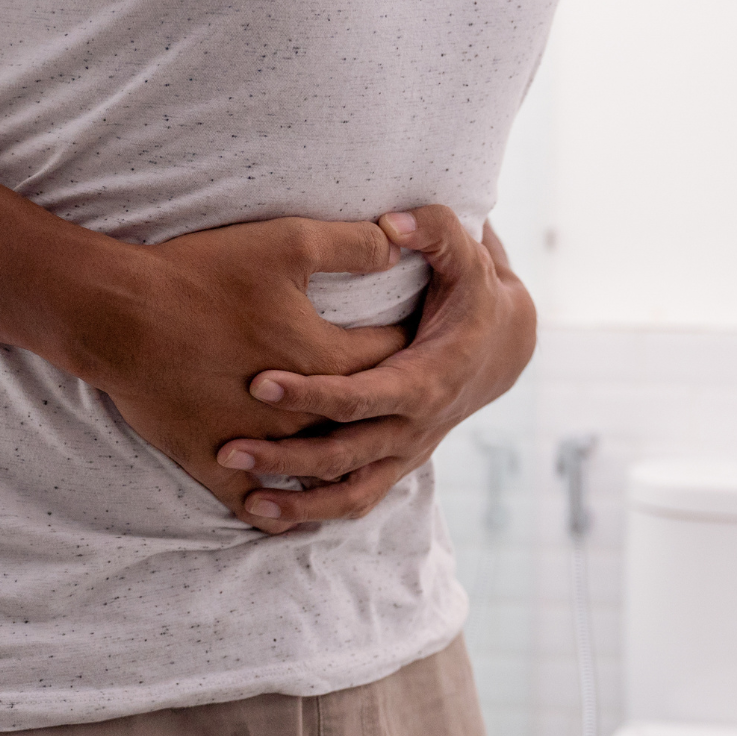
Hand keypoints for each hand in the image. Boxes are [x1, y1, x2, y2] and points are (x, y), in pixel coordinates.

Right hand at [75, 216, 406, 532]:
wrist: (116, 315)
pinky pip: (254, 502)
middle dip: (377, 401)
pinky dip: (275, 510)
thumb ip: (351, 245)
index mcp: (326, 360)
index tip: (414, 329)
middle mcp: (301, 414)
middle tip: (392, 390)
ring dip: (334, 459)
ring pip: (313, 466)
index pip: (389, 356)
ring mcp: (257, 444)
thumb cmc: (201, 274)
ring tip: (350, 450)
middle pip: (356, 415)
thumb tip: (399, 246)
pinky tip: (287, 510)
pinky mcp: (212, 463)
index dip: (405, 339)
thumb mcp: (285, 243)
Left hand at [213, 205, 536, 523]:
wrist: (508, 347)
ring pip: (350, 491)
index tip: (257, 381)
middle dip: (286, 457)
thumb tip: (389, 222)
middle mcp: (416, 426)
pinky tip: (266, 512)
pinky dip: (316, 513)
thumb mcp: (468, 258)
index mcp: (426, 380)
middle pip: (344, 454)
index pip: (360, 395)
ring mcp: (407, 452)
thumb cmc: (476, 296)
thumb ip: (433, 230)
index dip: (310, 393)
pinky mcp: (397, 464)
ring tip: (244, 497)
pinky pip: (356, 500)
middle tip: (228, 449)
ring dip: (298, 502)